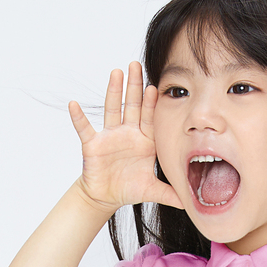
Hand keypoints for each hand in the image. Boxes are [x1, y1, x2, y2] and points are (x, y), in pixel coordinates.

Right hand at [68, 63, 184, 213]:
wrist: (106, 196)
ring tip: (116, 72)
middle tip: (137, 64)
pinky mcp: (93, 144)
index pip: (150, 118)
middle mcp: (128, 133)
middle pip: (132, 105)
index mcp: (145, 141)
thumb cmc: (129, 188)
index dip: (152, 103)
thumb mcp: (153, 190)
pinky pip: (85, 128)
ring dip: (113, 91)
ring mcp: (110, 136)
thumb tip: (192, 202)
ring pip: (113, 109)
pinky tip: (74, 104)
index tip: (156, 87)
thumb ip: (171, 193)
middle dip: (135, 86)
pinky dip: (79, 117)